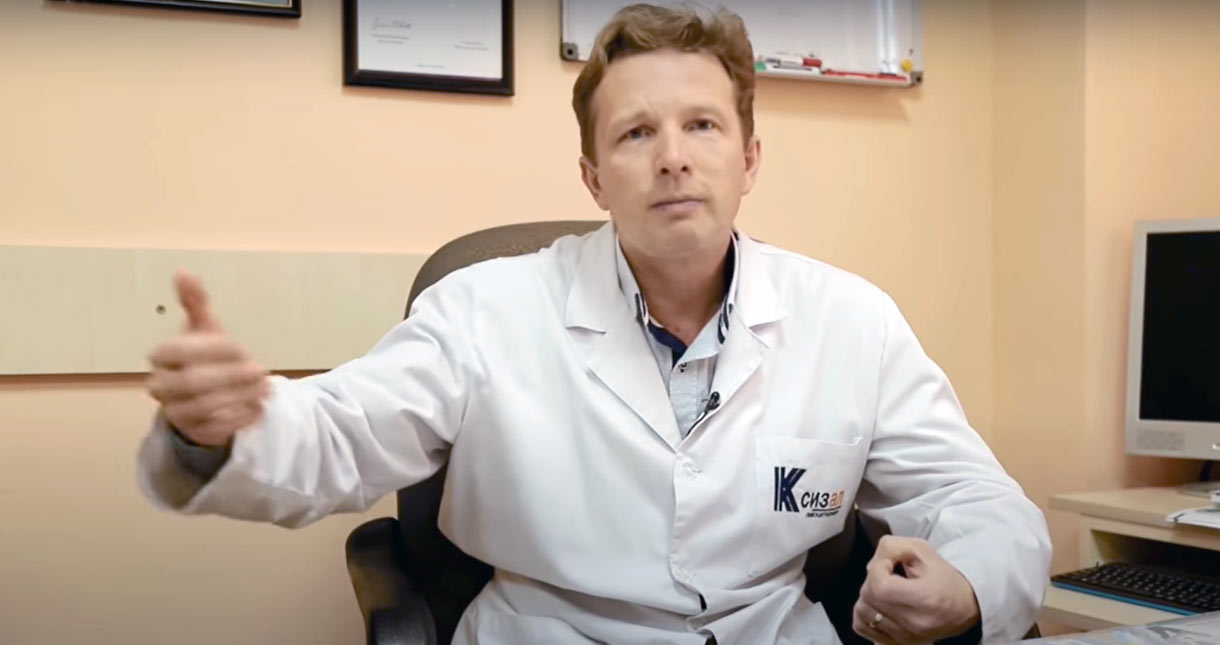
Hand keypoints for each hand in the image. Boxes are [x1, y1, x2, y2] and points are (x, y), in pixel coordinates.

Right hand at [146, 270, 269, 446]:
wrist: (203, 398)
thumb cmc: (204, 357)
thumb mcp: (204, 328)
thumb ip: (195, 303)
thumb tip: (182, 271)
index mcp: (162, 356)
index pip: (180, 351)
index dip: (213, 349)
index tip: (241, 348)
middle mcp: (161, 386)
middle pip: (193, 382)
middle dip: (231, 375)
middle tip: (260, 369)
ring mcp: (176, 412)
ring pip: (206, 406)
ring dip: (241, 395)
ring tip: (265, 387)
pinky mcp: (194, 433)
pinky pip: (217, 428)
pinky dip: (241, 416)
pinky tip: (258, 405)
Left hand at [852, 535, 980, 644]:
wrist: (963, 606)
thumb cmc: (944, 578)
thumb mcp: (922, 550)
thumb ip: (892, 547)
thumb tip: (874, 562)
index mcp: (923, 600)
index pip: (879, 585)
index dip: (878, 567)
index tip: (889, 563)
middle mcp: (912, 624)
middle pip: (868, 598)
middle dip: (873, 580)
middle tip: (890, 575)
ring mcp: (904, 638)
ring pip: (861, 613)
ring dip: (868, 597)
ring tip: (885, 590)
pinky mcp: (897, 643)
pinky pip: (864, 628)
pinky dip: (866, 614)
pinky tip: (881, 605)